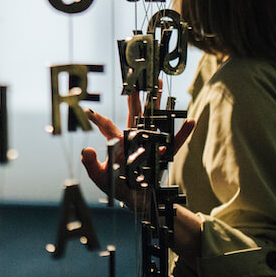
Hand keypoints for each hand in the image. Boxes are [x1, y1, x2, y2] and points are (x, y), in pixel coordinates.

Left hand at [80, 91, 195, 211]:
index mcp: (118, 142)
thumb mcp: (99, 176)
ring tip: (161, 85)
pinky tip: (190, 120)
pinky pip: (174, 143)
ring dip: (158, 103)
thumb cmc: (115, 186)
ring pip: (154, 120)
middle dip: (135, 96)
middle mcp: (134, 139)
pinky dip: (182, 133)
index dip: (99, 120)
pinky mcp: (162, 156)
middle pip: (134, 113)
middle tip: (136, 76)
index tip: (89, 112)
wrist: (133, 200)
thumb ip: (91, 164)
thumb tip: (85, 150)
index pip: (108, 127)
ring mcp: (150, 145)